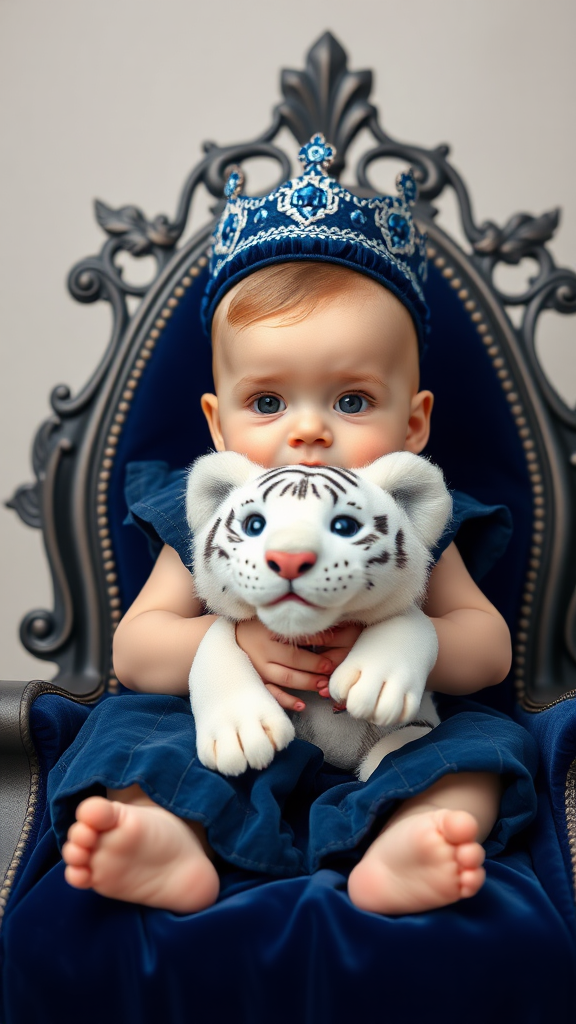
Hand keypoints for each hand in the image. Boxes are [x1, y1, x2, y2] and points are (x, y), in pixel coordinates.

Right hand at [235, 619, 362, 711]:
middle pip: (293, 658)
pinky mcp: (256, 681)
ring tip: (323, 683)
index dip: (321, 638)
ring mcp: (259, 667)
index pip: (299, 634)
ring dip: (307, 681)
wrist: (227, 637)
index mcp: (270, 629)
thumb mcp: (272, 618)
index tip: (338, 639)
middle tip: (331, 666)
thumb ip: (293, 621)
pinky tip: (302, 705)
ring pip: (286, 677)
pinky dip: (287, 700)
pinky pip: (272, 694)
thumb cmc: (256, 625)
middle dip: (316, 663)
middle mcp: (264, 649)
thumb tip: (326, 620)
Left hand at [329, 611, 437, 725]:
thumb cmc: (376, 639)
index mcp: (360, 656)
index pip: (338, 687)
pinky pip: (407, 715)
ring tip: (377, 706)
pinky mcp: (418, 687)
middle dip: (357, 710)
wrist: (413, 627)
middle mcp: (380, 668)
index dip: (338, 693)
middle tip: (361, 701)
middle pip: (361, 705)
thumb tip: (325, 691)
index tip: (346, 687)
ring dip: (377, 717)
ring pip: (385, 714)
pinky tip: (393, 706)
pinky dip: (397, 717)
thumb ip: (343, 668)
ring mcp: (401, 678)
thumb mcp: (357, 646)